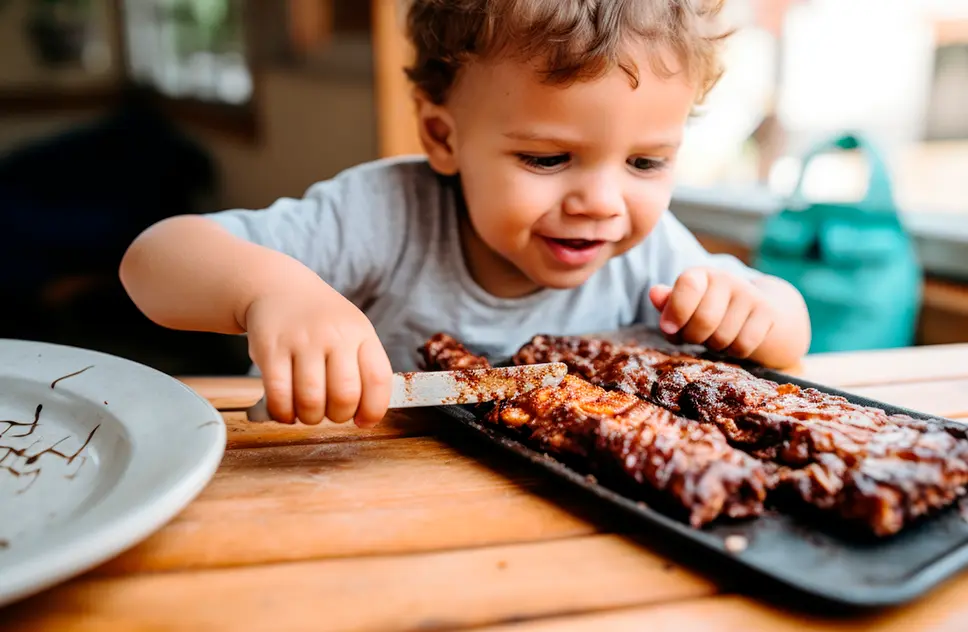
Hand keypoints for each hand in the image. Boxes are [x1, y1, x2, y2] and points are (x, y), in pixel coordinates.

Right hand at [241, 282, 392, 426]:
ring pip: (311, 399)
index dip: (373, 409)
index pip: (378, 378)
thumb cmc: (322, 322)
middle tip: (330, 413)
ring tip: (308, 412)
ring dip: (310, 418)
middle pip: (345, 395)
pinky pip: (279, 395)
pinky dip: (283, 413)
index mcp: (360, 333)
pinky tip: (286, 411)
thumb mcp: (353, 332)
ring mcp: (301, 340)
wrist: (279, 289)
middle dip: (339, 416)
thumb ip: (363, 368)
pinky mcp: (270, 349)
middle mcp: (334, 334)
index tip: (363, 420)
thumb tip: (366, 417)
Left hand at [649, 268, 777, 358]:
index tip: (668, 329)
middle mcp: (727, 279)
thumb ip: (668, 303)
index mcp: (701, 274)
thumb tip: (654, 293)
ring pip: (722, 338)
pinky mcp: (767, 313)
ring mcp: (750, 295)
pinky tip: (733, 340)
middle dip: (694, 337)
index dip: (675, 311)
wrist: (756, 308)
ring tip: (715, 335)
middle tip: (695, 336)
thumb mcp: (685, 305)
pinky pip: (742, 346)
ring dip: (714, 346)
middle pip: (704, 320)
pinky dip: (734, 351)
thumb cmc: (709, 309)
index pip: (688, 286)